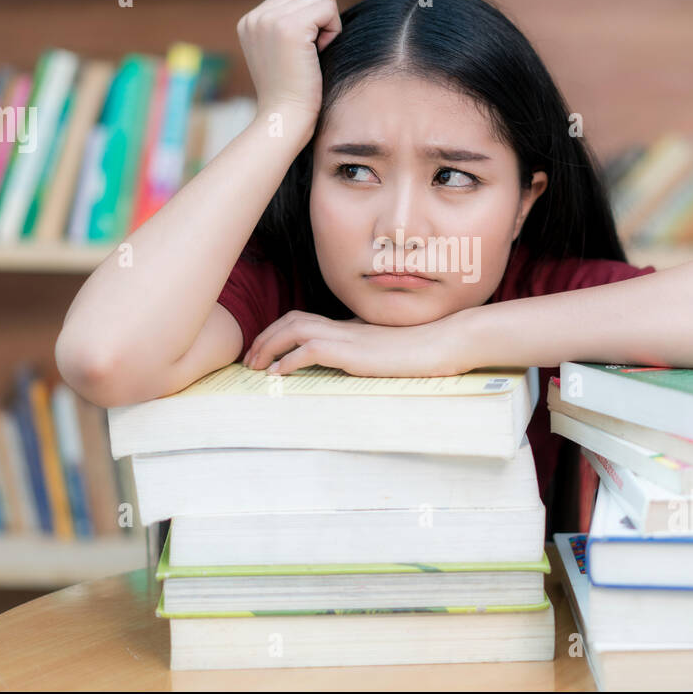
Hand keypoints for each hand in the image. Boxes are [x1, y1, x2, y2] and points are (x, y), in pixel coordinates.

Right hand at [237, 0, 340, 145]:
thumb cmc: (296, 94)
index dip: (312, 17)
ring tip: (315, 53)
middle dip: (321, 15)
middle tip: (314, 50)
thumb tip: (321, 0)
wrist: (286, 119)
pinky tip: (320, 53)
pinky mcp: (288, 27)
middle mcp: (256, 16)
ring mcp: (269, 19)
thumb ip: (292, 24)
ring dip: (328, 23)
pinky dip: (333, 29)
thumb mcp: (286, 53)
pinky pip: (328, 6)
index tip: (306, 49)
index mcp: (251, 21)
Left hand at [242, 310, 472, 377]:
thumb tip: (355, 362)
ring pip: (294, 330)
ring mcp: (347, 338)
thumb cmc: (422, 350)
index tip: (266, 353)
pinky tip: (279, 374)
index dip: (279, 333)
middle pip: (291, 320)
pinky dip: (290, 360)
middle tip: (249, 360)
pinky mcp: (352, 352)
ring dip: (269, 347)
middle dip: (265, 338)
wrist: (442, 344)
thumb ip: (367, 353)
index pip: (304, 320)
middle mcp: (344, 327)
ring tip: (256, 366)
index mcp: (350, 327)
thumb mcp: (387, 352)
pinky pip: (310, 350)